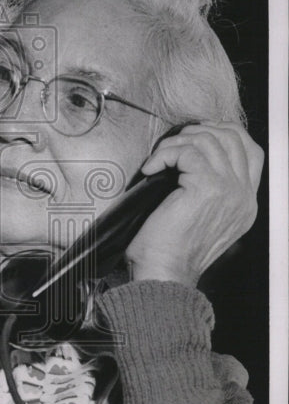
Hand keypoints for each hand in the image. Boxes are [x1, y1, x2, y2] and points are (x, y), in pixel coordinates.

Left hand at [125, 122, 262, 286]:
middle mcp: (244, 196)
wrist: (164, 272)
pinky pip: (187, 152)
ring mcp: (230, 191)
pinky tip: (150, 169)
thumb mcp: (201, 218)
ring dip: (176, 143)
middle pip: (233, 138)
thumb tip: (191, 156)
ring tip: (158, 159)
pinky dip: (164, 154)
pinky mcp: (208, 188)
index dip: (223, 133)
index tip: (193, 137)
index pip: (252, 151)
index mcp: (245, 203)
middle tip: (172, 144)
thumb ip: (210, 190)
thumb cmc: (169, 249)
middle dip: (198, 131)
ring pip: (209, 140)